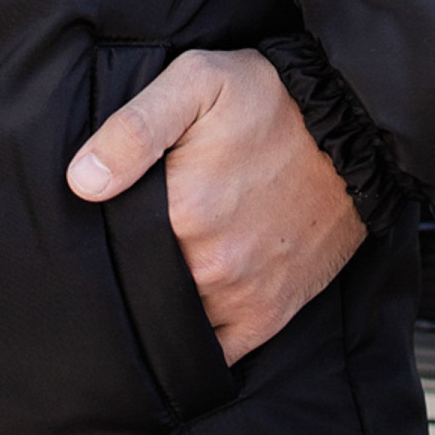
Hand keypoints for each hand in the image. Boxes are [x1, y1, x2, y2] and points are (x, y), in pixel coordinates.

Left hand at [66, 46, 365, 361]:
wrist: (352, 124)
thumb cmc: (270, 98)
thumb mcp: (196, 83)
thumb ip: (133, 129)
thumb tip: (82, 182)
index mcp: (182, 210)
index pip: (111, 245)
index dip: (101, 235)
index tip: (101, 223)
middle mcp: (211, 264)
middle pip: (139, 285)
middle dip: (128, 268)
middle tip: (131, 242)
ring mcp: (242, 294)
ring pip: (173, 320)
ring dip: (160, 304)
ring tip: (157, 271)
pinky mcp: (270, 313)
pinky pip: (217, 351)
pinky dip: (196, 339)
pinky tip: (185, 313)